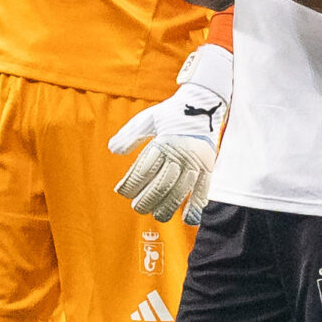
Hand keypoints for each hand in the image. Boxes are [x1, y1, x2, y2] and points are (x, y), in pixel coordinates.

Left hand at [107, 44, 231, 222]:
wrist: (204, 102)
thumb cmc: (172, 112)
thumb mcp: (148, 119)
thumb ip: (130, 135)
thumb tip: (113, 150)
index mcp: (163, 142)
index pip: (143, 169)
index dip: (130, 184)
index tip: (121, 191)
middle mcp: (180, 153)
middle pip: (160, 185)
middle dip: (146, 200)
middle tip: (137, 206)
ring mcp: (196, 162)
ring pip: (180, 192)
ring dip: (166, 207)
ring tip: (156, 214)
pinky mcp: (209, 167)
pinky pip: (204, 190)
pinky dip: (197, 206)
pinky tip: (188, 219)